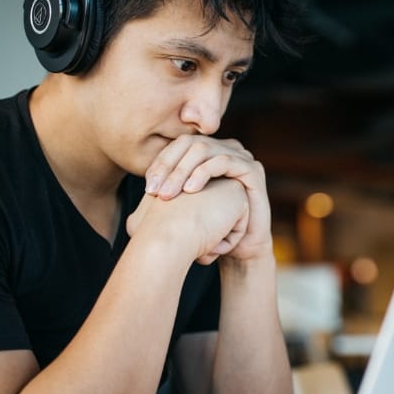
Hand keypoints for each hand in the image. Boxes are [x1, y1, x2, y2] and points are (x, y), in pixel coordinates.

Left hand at [144, 135, 272, 262]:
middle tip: (155, 192)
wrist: (240, 249)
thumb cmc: (210, 229)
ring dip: (182, 171)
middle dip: (169, 167)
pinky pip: (224, 161)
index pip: (178, 146)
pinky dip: (204, 173)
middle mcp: (225, 149)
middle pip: (189, 144)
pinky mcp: (253, 169)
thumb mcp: (184, 208)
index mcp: (209, 153)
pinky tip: (191, 191)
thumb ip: (168, 193)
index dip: (161, 163)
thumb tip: (141, 192)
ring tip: (169, 194)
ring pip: (204, 150)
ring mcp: (241, 157)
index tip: (148, 189)